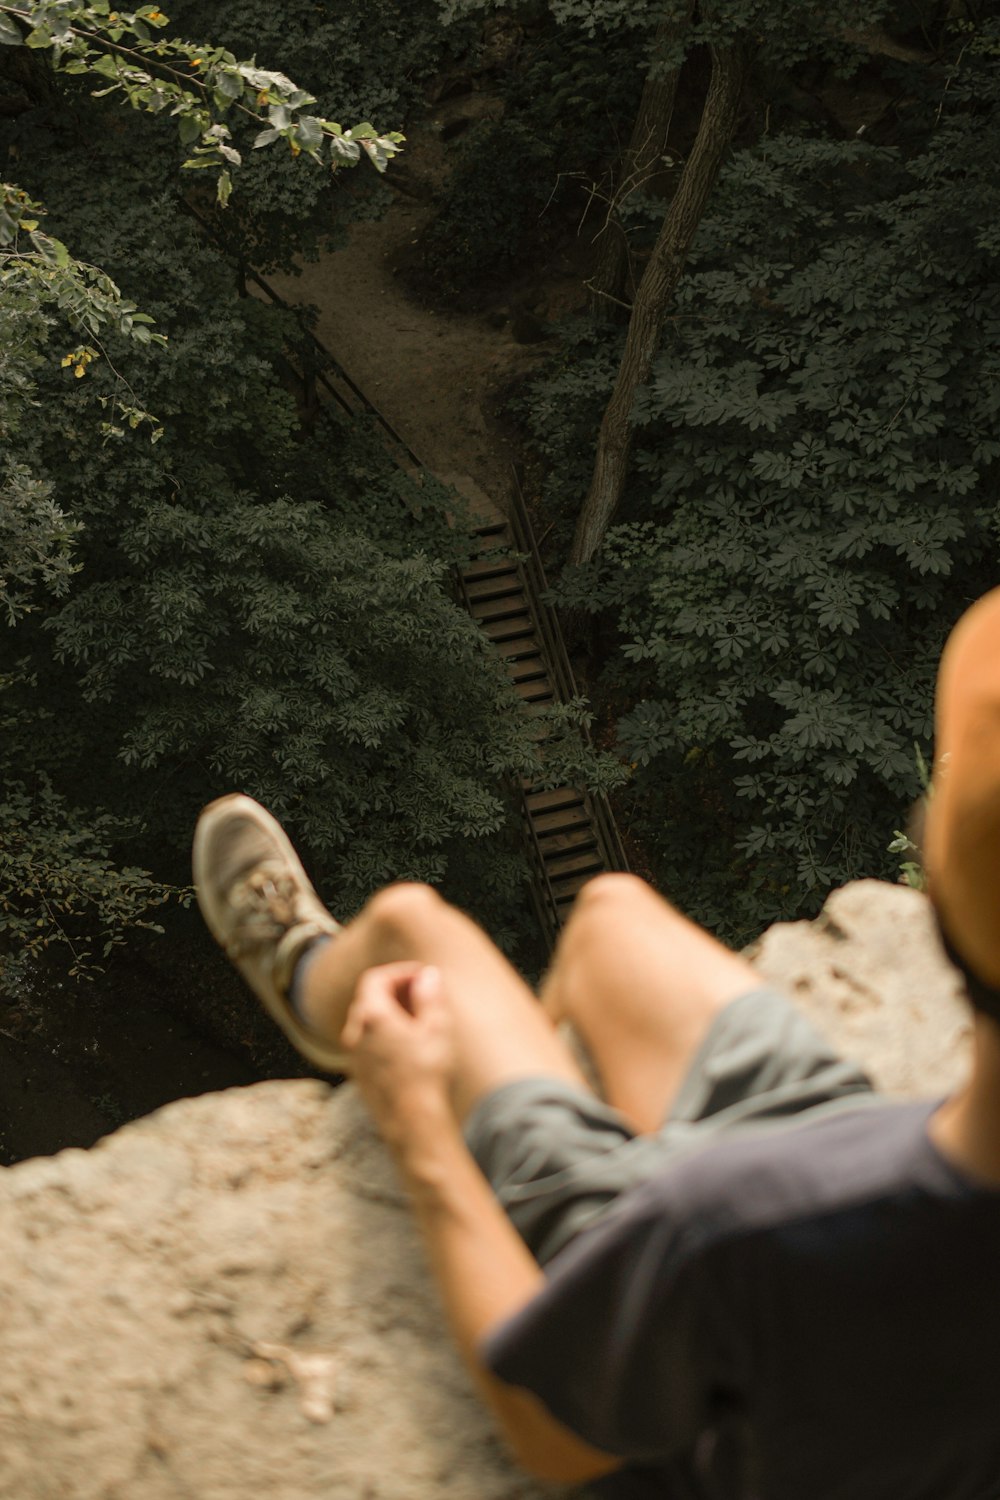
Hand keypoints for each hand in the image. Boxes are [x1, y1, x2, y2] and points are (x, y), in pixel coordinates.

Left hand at [341, 962, 456, 1152]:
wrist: (412, 1122)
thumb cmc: (427, 1073)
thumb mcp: (437, 1028)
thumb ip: (430, 996)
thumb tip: (428, 976)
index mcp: (372, 1016)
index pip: (377, 978)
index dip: (399, 972)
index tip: (422, 975)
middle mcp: (356, 1033)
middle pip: (369, 998)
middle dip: (395, 990)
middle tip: (422, 993)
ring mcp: (355, 1056)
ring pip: (367, 1022)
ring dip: (390, 1013)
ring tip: (418, 1019)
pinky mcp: (359, 1074)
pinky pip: (368, 1043)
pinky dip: (385, 1033)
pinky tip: (409, 1046)